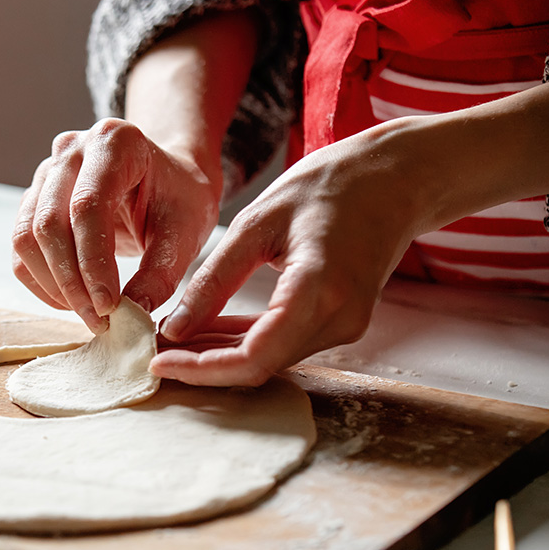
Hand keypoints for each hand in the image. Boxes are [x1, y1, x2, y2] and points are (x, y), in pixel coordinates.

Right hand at [11, 118, 220, 331]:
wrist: (166, 179)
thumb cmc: (179, 199)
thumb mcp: (185, 233)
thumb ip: (161, 273)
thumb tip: (132, 314)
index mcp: (115, 142)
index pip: (87, 206)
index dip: (93, 262)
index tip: (110, 306)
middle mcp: (71, 150)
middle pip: (49, 223)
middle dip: (71, 281)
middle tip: (99, 319)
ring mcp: (47, 172)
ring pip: (26, 237)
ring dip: (52, 285)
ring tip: (87, 313)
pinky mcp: (35, 198)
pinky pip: (21, 246)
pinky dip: (41, 280)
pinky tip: (71, 300)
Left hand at [151, 121, 433, 386]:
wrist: (396, 179)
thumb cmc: (329, 186)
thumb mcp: (257, 223)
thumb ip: (214, 280)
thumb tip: (173, 329)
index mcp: (319, 289)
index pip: (254, 357)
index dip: (202, 369)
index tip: (157, 361)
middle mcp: (339, 319)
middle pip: (260, 367)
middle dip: (202, 367)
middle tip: (152, 352)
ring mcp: (346, 326)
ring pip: (270, 361)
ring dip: (219, 356)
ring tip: (171, 340)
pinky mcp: (341, 322)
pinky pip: (283, 345)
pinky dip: (243, 343)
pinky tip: (206, 331)